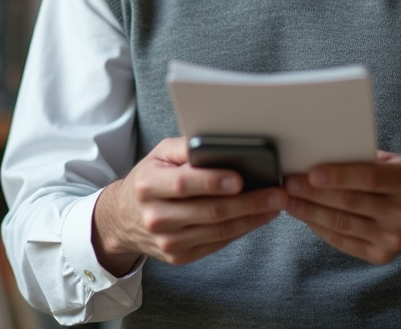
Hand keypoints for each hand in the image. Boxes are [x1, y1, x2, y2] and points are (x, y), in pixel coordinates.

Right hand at [92, 137, 288, 274]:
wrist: (123, 219)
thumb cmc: (149, 179)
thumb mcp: (159, 155)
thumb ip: (187, 148)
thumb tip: (222, 143)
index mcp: (148, 185)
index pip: (183, 183)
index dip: (212, 181)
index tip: (240, 178)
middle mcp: (156, 216)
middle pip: (209, 211)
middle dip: (248, 202)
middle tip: (276, 193)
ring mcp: (168, 241)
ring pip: (218, 231)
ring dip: (252, 218)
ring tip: (275, 205)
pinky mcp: (180, 256)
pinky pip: (217, 243)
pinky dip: (241, 230)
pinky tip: (258, 218)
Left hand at [283, 151, 400, 264]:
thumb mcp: (397, 162)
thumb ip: (365, 158)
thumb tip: (319, 152)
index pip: (369, 178)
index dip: (338, 176)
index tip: (310, 172)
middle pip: (350, 202)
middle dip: (314, 193)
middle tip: (288, 183)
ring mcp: (394, 238)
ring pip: (342, 224)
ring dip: (309, 212)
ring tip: (289, 200)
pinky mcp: (382, 256)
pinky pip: (342, 242)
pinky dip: (319, 228)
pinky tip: (305, 216)